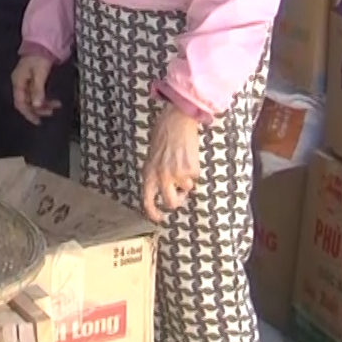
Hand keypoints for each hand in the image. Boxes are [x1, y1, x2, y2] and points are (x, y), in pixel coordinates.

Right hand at [11, 54, 60, 124]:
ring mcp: (25, 82)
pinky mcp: (32, 80)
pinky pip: (36, 93)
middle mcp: (19, 83)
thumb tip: (36, 105)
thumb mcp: (40, 74)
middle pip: (26, 102)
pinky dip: (44, 98)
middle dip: (38, 109)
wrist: (42, 43)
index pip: (20, 103)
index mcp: (18, 82)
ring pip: (32, 99)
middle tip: (51, 112)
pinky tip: (53, 100)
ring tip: (56, 105)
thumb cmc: (39, 58)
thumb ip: (37, 90)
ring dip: (43, 104)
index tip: (38, 122)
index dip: (28, 114)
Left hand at [140, 105, 201, 222]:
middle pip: (171, 203)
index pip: (147, 199)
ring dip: (186, 181)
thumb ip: (155, 175)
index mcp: (148, 173)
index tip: (159, 218)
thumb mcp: (152, 158)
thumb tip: (163, 192)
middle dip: (177, 201)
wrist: (175, 123)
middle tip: (179, 194)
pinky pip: (195, 178)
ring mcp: (176, 175)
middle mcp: (161, 177)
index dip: (152, 212)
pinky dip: (194, 170)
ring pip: (186, 189)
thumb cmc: (162, 138)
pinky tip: (188, 157)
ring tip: (182, 162)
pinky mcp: (190, 171)